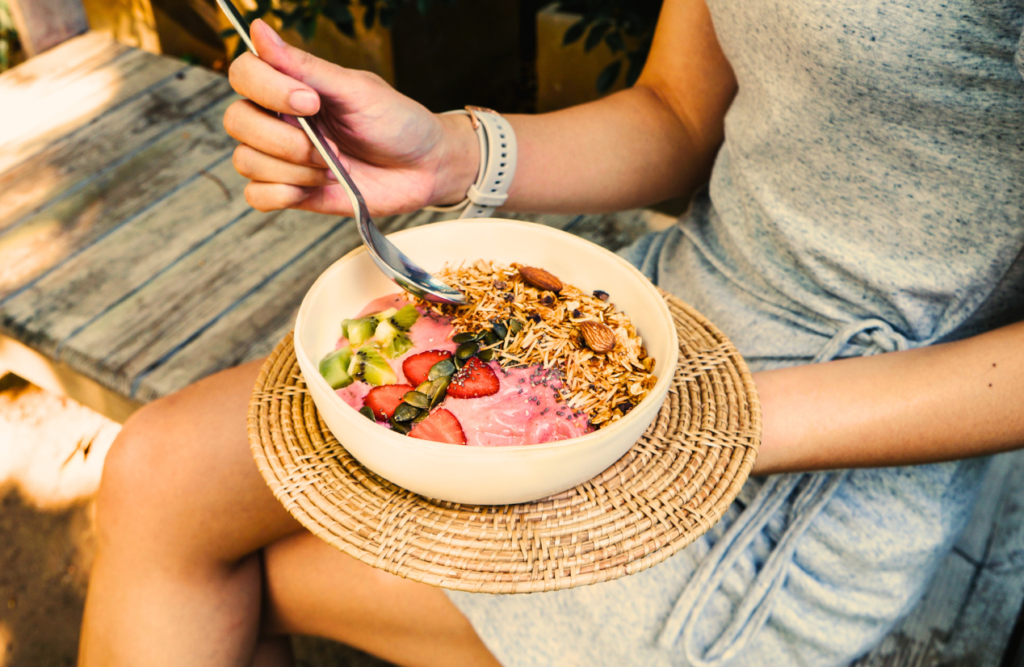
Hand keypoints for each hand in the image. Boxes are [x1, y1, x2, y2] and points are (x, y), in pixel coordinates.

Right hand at [223, 19, 477, 215]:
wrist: (426, 168)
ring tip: (330, 168)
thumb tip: (258, 29)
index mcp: (292, 86)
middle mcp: (281, 119)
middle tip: (325, 145)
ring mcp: (284, 158)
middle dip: (281, 138)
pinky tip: (312, 187)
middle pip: (236, 121)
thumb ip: (306, 65)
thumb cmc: (398, 122)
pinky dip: (280, 194)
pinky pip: (257, 196)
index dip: (267, 88)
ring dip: (292, 169)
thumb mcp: (357, 90)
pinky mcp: (294, 192)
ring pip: (246, 161)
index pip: (244, 74)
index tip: (311, 101)